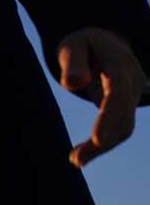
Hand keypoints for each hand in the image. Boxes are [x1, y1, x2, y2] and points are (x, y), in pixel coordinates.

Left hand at [57, 27, 145, 168]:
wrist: (107, 43)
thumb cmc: (85, 44)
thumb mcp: (74, 45)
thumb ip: (72, 62)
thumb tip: (73, 84)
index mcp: (119, 65)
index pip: (118, 93)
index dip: (109, 117)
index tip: (97, 139)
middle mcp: (132, 83)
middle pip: (124, 116)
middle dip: (104, 139)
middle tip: (77, 159)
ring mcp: (132, 97)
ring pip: (124, 127)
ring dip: (102, 147)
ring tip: (75, 161)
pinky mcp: (125, 107)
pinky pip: (119, 128)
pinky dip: (103, 144)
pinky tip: (81, 156)